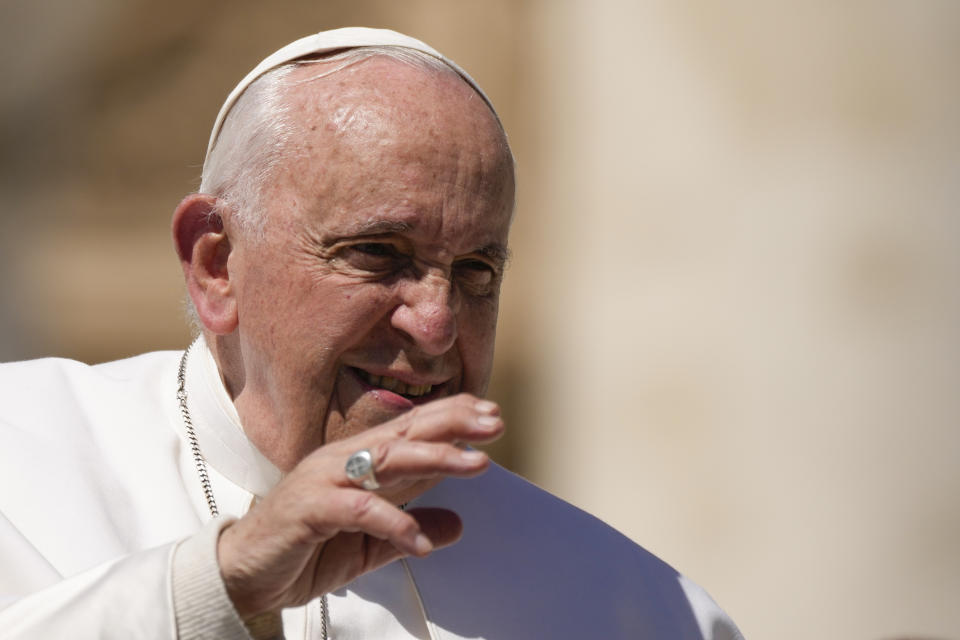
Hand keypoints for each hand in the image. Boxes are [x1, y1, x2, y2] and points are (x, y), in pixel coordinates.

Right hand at [216, 393, 503, 618]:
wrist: (244, 573)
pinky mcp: (309, 509)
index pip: (410, 430)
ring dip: (434, 459)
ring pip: (386, 460)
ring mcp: (324, 480)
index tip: (491, 414)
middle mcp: (343, 461)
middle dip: (454, 425)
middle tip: (496, 423)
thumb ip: (409, 529)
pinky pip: (357, 510)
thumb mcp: (369, 542)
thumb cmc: (305, 549)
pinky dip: (392, 523)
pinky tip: (421, 541)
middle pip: (405, 434)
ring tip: (476, 464)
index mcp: (358, 461)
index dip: (450, 417)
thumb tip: (458, 525)